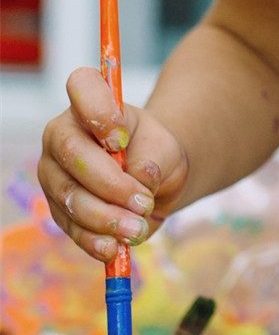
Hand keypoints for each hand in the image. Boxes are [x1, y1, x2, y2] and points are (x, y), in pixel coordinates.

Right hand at [38, 69, 188, 262]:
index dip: (97, 110)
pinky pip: (72, 227)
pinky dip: (95, 240)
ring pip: (70, 197)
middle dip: (110, 184)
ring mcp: (55, 174)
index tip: (120, 137)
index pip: (81, 86)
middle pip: (73, 155)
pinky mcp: (59, 208)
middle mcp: (62, 136)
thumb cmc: (155, 152)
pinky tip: (114, 248)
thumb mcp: (166, 147)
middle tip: (143, 202)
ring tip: (137, 228)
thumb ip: (155, 156)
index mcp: (88, 105)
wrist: (153, 179)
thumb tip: (139, 177)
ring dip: (105, 218)